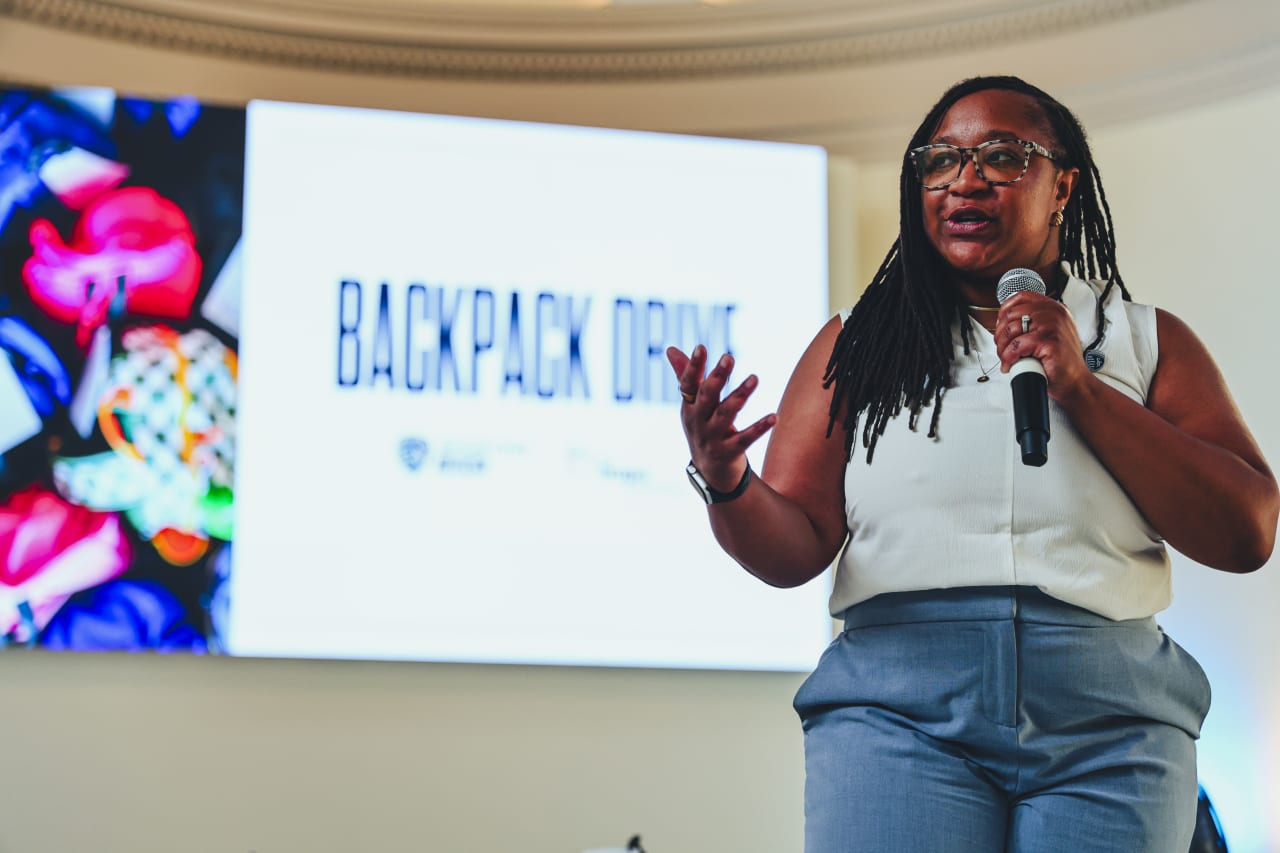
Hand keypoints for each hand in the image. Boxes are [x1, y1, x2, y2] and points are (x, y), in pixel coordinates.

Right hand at [667, 344, 775, 492]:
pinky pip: (745, 439)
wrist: (710, 473)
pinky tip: (774, 416)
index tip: (701, 347)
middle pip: (707, 397)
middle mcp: (698, 422)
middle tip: (729, 357)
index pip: (689, 384)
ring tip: (754, 378)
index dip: (693, 367)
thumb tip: (670, 348)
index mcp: (689, 408)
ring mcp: (713, 438)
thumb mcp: (693, 406)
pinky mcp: (729, 453)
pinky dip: (759, 428)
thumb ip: (685, 376)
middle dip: (717, 377)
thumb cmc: (704, 430)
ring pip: (726, 414)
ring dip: (740, 395)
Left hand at [993, 292, 1093, 400]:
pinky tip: (1010, 365)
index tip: (1001, 327)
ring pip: (1011, 330)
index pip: (1021, 297)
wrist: (1074, 380)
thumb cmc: (1059, 360)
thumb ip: (1033, 322)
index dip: (1004, 311)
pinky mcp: (1049, 342)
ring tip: (1006, 358)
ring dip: (1002, 348)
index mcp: (1054, 308)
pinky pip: (1016, 347)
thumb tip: (1004, 322)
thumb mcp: (1048, 333)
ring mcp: (1053, 326)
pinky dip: (1008, 358)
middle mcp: (1054, 313)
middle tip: (1002, 349)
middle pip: (1011, 315)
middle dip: (1000, 334)